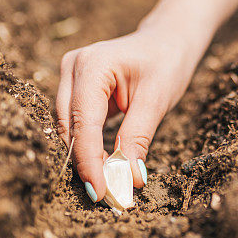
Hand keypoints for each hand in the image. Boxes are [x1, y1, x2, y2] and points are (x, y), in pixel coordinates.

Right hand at [56, 24, 205, 201]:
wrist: (168, 40)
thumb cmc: (166, 63)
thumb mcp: (156, 100)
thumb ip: (137, 139)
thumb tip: (128, 180)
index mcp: (92, 65)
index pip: (83, 123)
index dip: (89, 161)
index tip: (101, 192)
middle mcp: (72, 67)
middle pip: (70, 127)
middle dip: (86, 163)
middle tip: (107, 197)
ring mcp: (70, 76)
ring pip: (68, 128)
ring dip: (85, 157)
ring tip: (107, 186)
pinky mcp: (74, 88)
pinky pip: (76, 123)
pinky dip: (88, 146)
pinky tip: (102, 167)